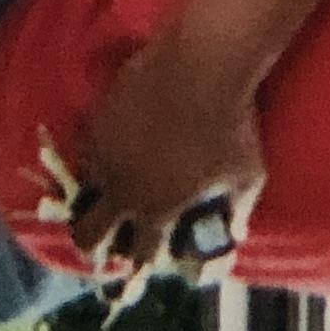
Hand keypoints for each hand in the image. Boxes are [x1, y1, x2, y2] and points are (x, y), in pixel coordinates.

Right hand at [66, 29, 267, 276]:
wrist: (201, 67)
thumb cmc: (231, 125)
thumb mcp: (247, 177)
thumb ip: (238, 212)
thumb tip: (237, 234)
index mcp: (159, 211)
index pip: (143, 257)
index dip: (144, 263)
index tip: (145, 261)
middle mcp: (123, 191)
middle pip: (89, 237)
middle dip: (94, 248)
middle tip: (100, 247)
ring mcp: (104, 156)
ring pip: (82, 193)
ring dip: (91, 200)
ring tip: (100, 196)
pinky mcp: (96, 121)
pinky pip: (84, 151)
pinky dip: (92, 159)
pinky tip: (104, 153)